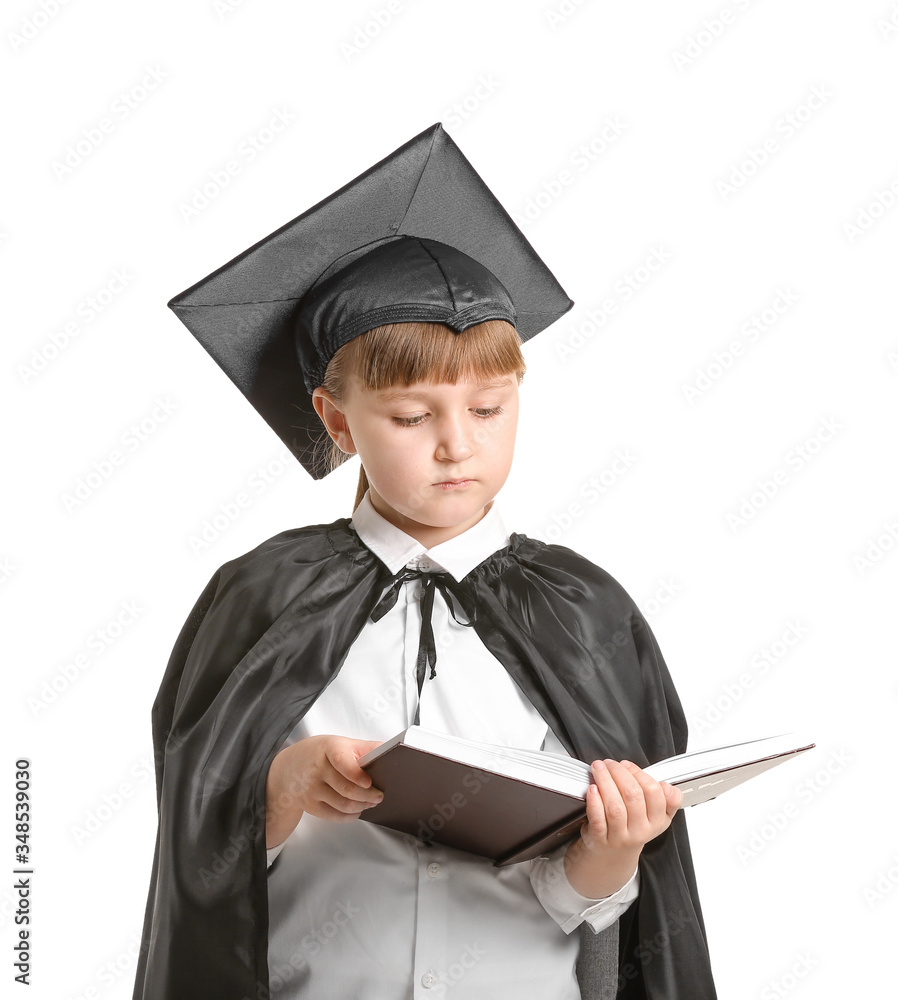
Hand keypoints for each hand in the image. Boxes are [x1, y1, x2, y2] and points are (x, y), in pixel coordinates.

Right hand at [265, 734, 383, 847]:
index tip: (369, 783)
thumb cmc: (319, 753)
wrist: (288, 768)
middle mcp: (317, 769)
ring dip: (361, 806)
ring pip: (342, 804)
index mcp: (329, 749)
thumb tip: (390, 750)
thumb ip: (364, 748)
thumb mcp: (339, 743)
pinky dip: (349, 816)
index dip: (357, 774)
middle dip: (368, 796)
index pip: (343, 762)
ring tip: (370, 802)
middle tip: (379, 796)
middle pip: (346, 789)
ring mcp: (311, 789)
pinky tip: (357, 811)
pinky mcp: (309, 805)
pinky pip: (333, 816)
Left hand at [563, 758, 681, 898]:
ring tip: (598, 768)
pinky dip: (594, 801)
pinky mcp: (601, 839)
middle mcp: (640, 830)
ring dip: (605, 781)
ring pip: (615, 806)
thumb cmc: (632, 827)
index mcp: (657, 822)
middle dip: (619, 773)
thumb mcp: (656, 816)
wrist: (614, 854)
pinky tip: (592, 788)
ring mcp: (620, 836)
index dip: (640, 774)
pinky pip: (598, 818)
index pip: (655, 793)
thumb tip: (667, 786)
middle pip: (633, 796)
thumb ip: (665, 799)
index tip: (627, 765)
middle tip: (609, 763)